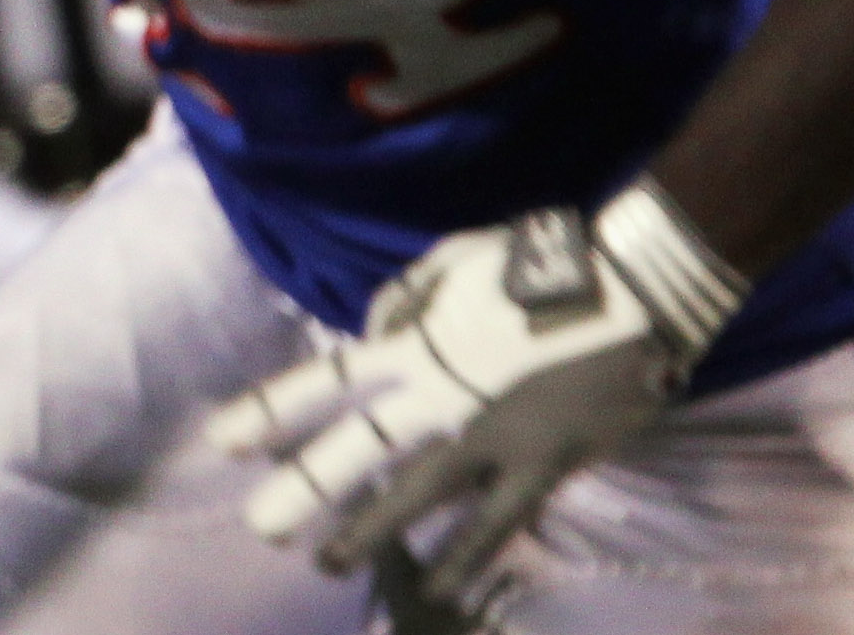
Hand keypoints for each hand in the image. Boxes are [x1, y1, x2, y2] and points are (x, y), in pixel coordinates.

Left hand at [205, 186, 742, 608]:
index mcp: (415, 344)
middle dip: (304, 490)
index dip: (273, 411)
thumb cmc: (534, 264)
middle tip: (260, 526)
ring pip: (418, 497)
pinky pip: (497, 523)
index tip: (223, 441)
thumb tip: (373, 335)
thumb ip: (401, 301)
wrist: (631, 286)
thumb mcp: (449, 261)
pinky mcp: (544, 465)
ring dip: (370, 532)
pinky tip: (437, 591)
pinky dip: (465, 558)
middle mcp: (441, 397)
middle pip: (357, 450)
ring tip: (326, 562)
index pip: (328, 380)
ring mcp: (493, 438)